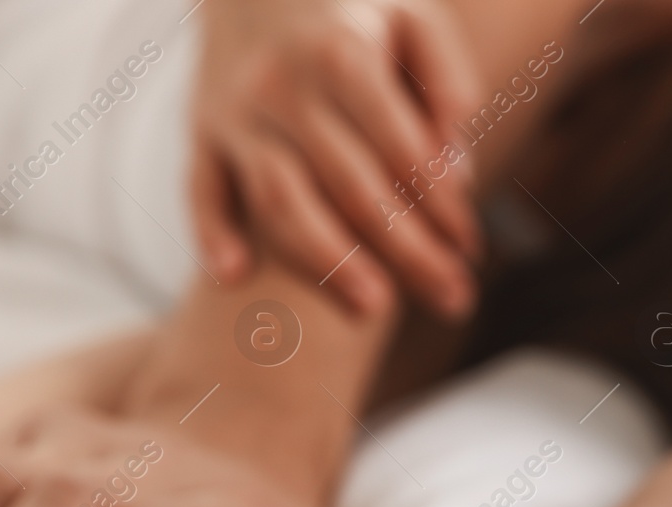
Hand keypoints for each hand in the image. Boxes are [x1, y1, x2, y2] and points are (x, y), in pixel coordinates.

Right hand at [192, 0, 482, 318]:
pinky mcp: (201, 130)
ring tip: (373, 311)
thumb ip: (447, 80)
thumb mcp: (413, 16)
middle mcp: (284, 84)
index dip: (443, 206)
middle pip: (352, 187)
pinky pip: (200, 187)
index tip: (472, 250)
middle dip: (408, 251)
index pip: (403, 148)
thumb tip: (457, 166)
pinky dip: (211, 232)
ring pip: (279, 200)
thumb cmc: (352, 9)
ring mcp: (236, 111)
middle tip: (453, 299)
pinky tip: (234, 278)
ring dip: (326, 263)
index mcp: (343, 51)